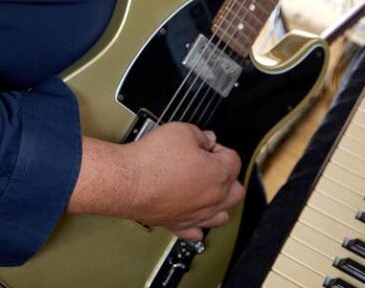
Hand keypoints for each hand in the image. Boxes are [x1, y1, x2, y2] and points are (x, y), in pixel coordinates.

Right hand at [124, 123, 243, 240]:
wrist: (130, 181)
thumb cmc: (153, 160)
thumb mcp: (182, 131)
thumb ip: (200, 134)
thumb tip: (207, 139)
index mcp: (218, 175)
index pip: (233, 160)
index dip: (219, 147)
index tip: (206, 144)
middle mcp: (212, 199)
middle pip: (235, 191)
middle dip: (227, 176)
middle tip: (210, 163)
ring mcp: (196, 215)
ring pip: (221, 216)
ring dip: (218, 202)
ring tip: (205, 188)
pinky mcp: (178, 225)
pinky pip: (196, 232)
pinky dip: (198, 224)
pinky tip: (192, 214)